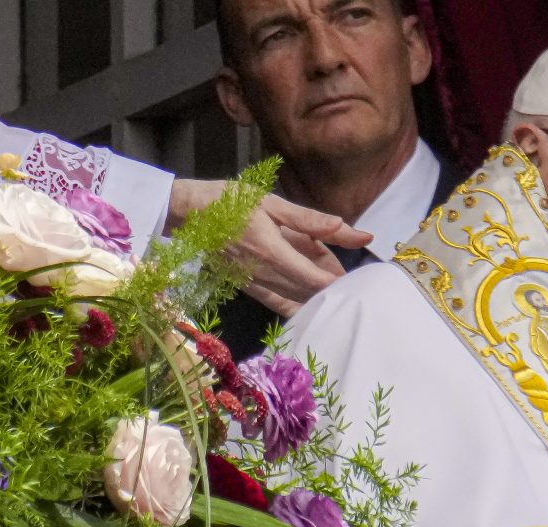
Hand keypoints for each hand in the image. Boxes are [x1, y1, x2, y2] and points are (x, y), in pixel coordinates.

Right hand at [166, 180, 372, 316]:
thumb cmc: (231, 202)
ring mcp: (253, 284)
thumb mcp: (272, 203)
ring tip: (338, 286)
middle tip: (356, 282)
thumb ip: (309, 220)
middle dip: (332, 288)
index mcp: (273, 251)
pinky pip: (277, 302)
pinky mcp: (246, 287)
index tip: (359, 282)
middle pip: (308, 292)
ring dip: (317, 294)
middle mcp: (263, 274)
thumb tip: (343, 225)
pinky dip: (297, 304)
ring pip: (295, 299)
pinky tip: (312, 304)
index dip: (338, 284)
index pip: (314, 279)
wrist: (188, 213)